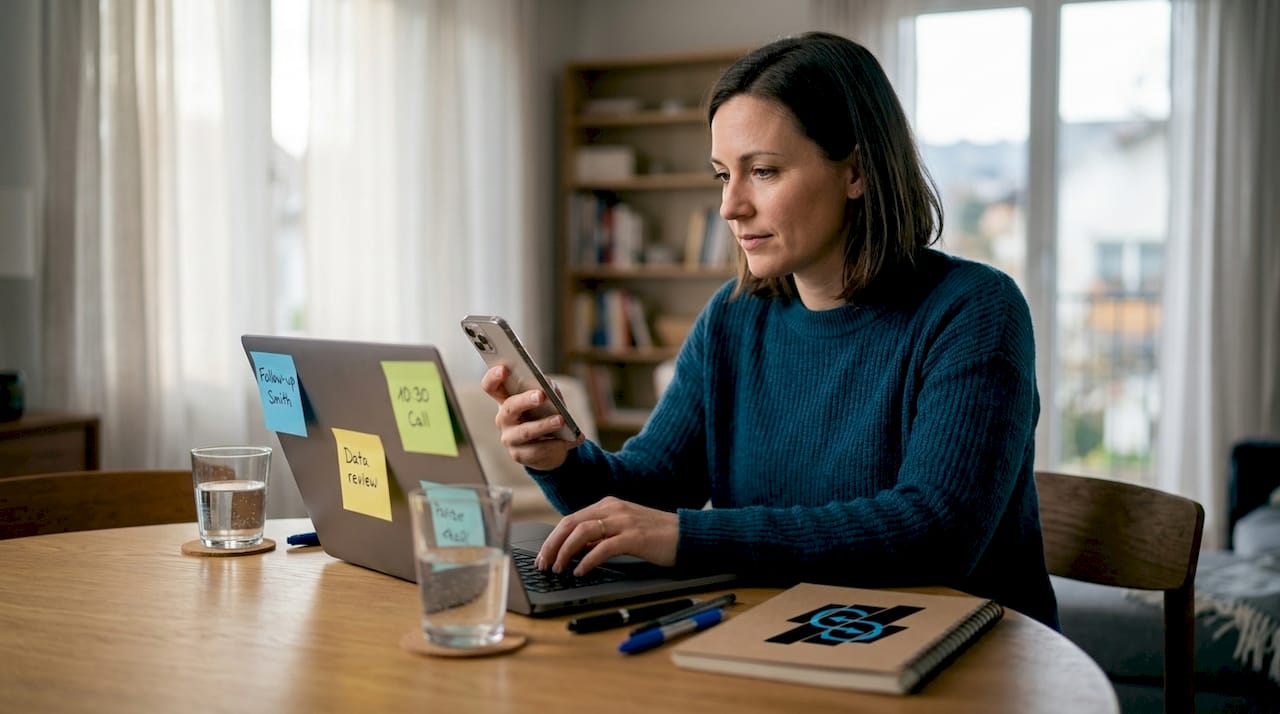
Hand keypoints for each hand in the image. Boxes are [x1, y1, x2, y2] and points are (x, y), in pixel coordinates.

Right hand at [481, 365, 584, 470]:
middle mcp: (503, 419)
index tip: (503, 369)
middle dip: (525, 400)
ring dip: (544, 425)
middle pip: (509, 407)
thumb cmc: (546, 413)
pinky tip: (575, 438)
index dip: (493, 377)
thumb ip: (546, 387)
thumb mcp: (548, 397)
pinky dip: (560, 443)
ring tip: (561, 420)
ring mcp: (510, 438)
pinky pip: (539, 449)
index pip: (491, 387)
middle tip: (541, 395)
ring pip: (525, 432)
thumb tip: (547, 385)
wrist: (551, 445)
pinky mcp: (520, 455)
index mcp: (505, 399)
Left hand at [536, 496, 678, 575]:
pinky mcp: (635, 536)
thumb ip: (600, 537)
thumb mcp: (622, 531)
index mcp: (608, 505)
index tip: (544, 556)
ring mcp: (624, 521)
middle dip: (553, 545)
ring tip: (559, 569)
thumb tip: (574, 551)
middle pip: (571, 523)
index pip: (571, 519)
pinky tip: (580, 571)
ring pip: (583, 532)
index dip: (553, 538)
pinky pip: (603, 547)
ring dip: (565, 552)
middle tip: (544, 564)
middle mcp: (613, 509)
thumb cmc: (655, 536)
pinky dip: (587, 560)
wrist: (687, 535)